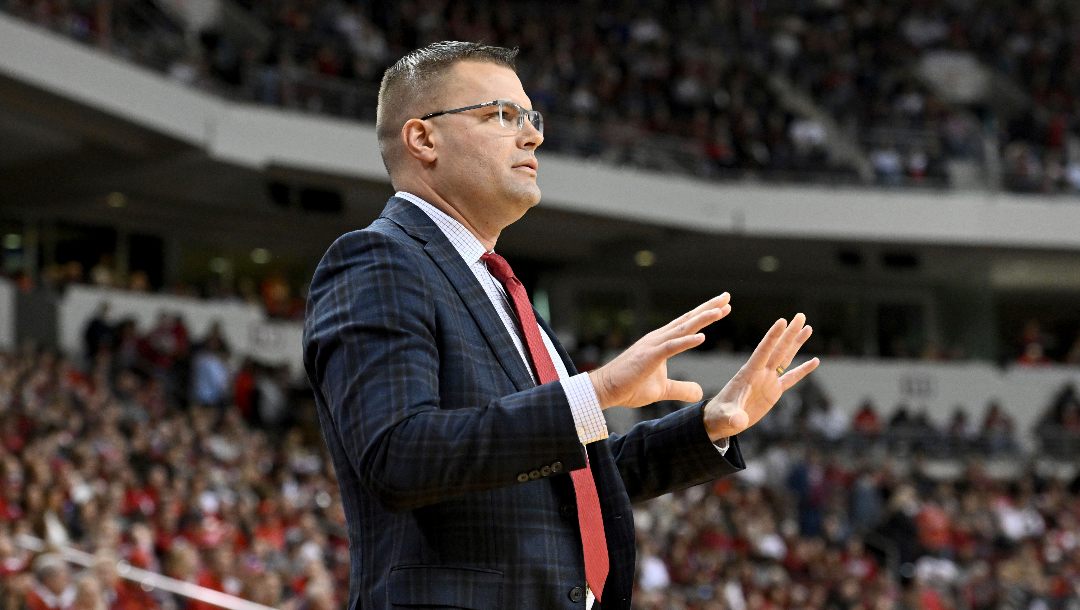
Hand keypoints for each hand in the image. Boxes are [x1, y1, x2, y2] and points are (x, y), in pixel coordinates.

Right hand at [589, 294, 731, 408]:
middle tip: (727, 297)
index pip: (687, 325)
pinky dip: (687, 341)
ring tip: (720, 310)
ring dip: (702, 319)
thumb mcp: (662, 390)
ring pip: (682, 329)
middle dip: (708, 308)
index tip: (723, 306)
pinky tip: (702, 336)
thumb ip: (681, 389)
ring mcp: (653, 346)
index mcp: (662, 342)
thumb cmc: (630, 387)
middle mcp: (659, 338)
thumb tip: (699, 392)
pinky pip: (671, 347)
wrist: (606, 390)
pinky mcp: (649, 357)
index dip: (705, 315)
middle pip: (688, 320)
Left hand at [703, 313, 819, 440]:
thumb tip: (738, 422)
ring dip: (796, 343)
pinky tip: (814, 361)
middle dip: (789, 333)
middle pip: (778, 349)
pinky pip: (791, 378)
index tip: (782, 321)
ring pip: (785, 358)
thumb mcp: (726, 417)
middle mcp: (760, 372)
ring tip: (808, 328)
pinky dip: (803, 370)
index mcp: (749, 373)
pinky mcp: (774, 391)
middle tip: (800, 316)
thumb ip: (733, 417)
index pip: (763, 351)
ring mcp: (768, 380)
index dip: (772, 337)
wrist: (722, 420)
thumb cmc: (720, 416)